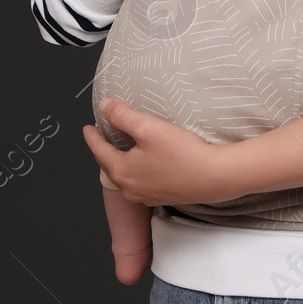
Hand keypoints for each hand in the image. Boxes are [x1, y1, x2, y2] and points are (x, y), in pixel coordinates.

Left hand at [85, 99, 241, 205]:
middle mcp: (130, 188)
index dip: (92, 137)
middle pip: (110, 165)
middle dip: (104, 151)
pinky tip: (145, 163)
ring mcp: (146, 196)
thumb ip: (122, 116)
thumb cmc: (183, 153)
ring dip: (120, 162)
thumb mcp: (149, 127)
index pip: (99, 151)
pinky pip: (141, 182)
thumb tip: (104, 107)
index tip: (87, 128)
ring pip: (125, 176)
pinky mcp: (162, 196)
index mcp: (122, 171)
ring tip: (122, 148)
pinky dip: (136, 170)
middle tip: (102, 137)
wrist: (215, 177)